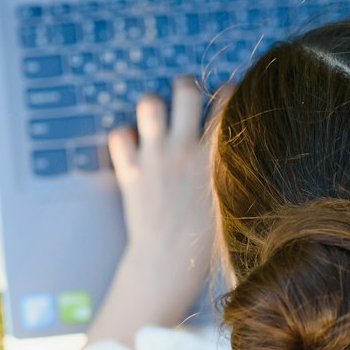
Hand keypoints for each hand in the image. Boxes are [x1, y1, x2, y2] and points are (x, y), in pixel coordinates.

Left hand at [84, 78, 216, 347]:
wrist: (169, 263)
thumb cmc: (206, 237)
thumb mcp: (230, 196)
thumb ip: (229, 165)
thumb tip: (230, 143)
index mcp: (217, 155)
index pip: (226, 100)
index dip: (225, 92)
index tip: (222, 96)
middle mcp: (185, 149)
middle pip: (185, 88)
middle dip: (185, 86)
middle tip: (184, 100)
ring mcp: (155, 157)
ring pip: (149, 103)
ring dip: (152, 108)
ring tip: (155, 122)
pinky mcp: (130, 171)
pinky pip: (119, 134)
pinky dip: (123, 138)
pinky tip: (133, 149)